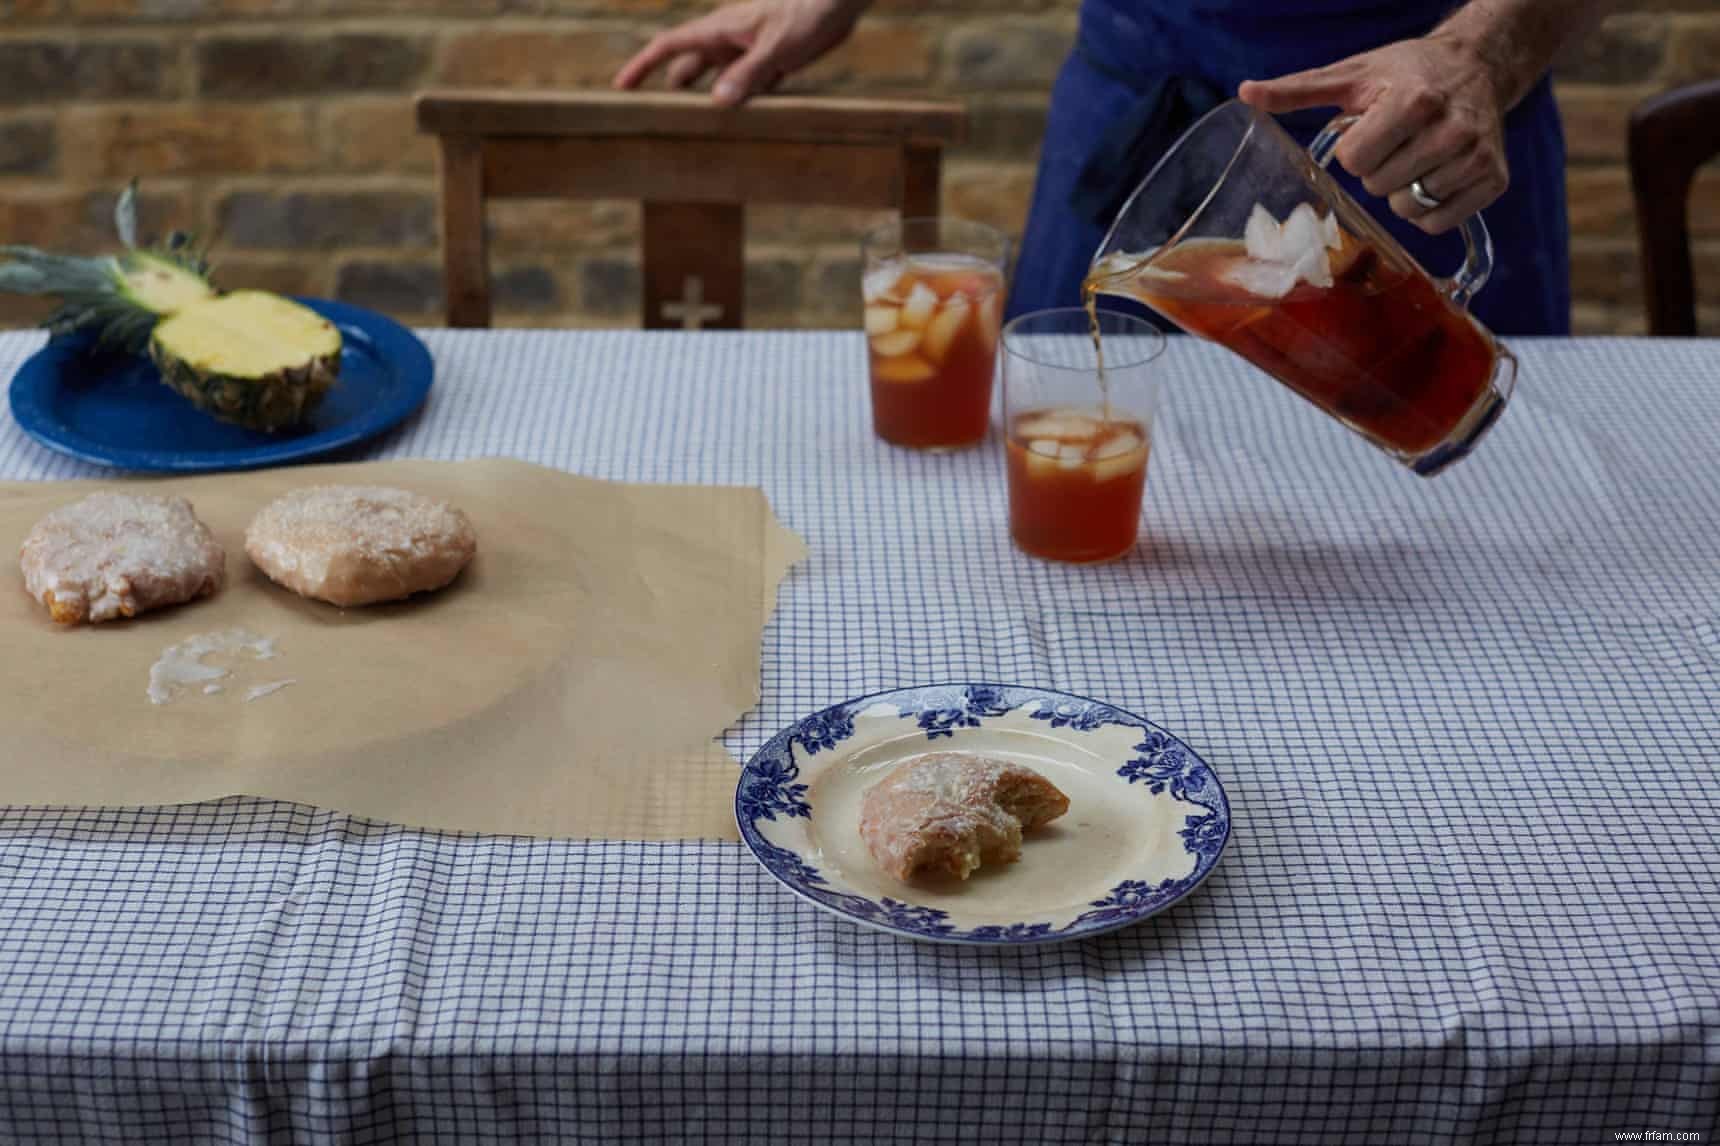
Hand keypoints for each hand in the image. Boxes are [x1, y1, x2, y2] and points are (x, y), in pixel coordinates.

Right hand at [614, 0, 865, 106]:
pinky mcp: (770, 60)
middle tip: (653, 119)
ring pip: (717, 79)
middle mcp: (728, 40)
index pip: (668, 46)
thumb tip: (717, 102)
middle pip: (688, 67)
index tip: (622, 87)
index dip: (642, 66)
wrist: (838, 1)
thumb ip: (749, 73)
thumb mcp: (777, 47)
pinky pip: (747, 85)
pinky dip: (740, 102)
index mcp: (719, 30)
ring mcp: (748, 50)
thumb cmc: (807, 13)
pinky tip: (742, 124)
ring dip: (707, 100)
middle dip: (669, 90)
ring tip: (694, 130)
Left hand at [1238, 34, 1509, 235]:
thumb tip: (1245, 92)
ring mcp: (1476, 157)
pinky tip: (1433, 177)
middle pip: (1380, 187)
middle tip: (1395, 142)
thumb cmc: (1407, 72)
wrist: (1478, 66)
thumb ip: (1298, 89)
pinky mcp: (1493, 180)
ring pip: (1408, 208)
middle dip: (1377, 169)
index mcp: (1414, 101)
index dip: (1354, 150)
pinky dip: (1427, 210)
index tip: (1370, 129)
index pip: (1356, 160)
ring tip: (1415, 157)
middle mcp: (1452, 130)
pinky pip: (1438, 223)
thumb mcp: (1352, 75)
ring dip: (1400, 190)